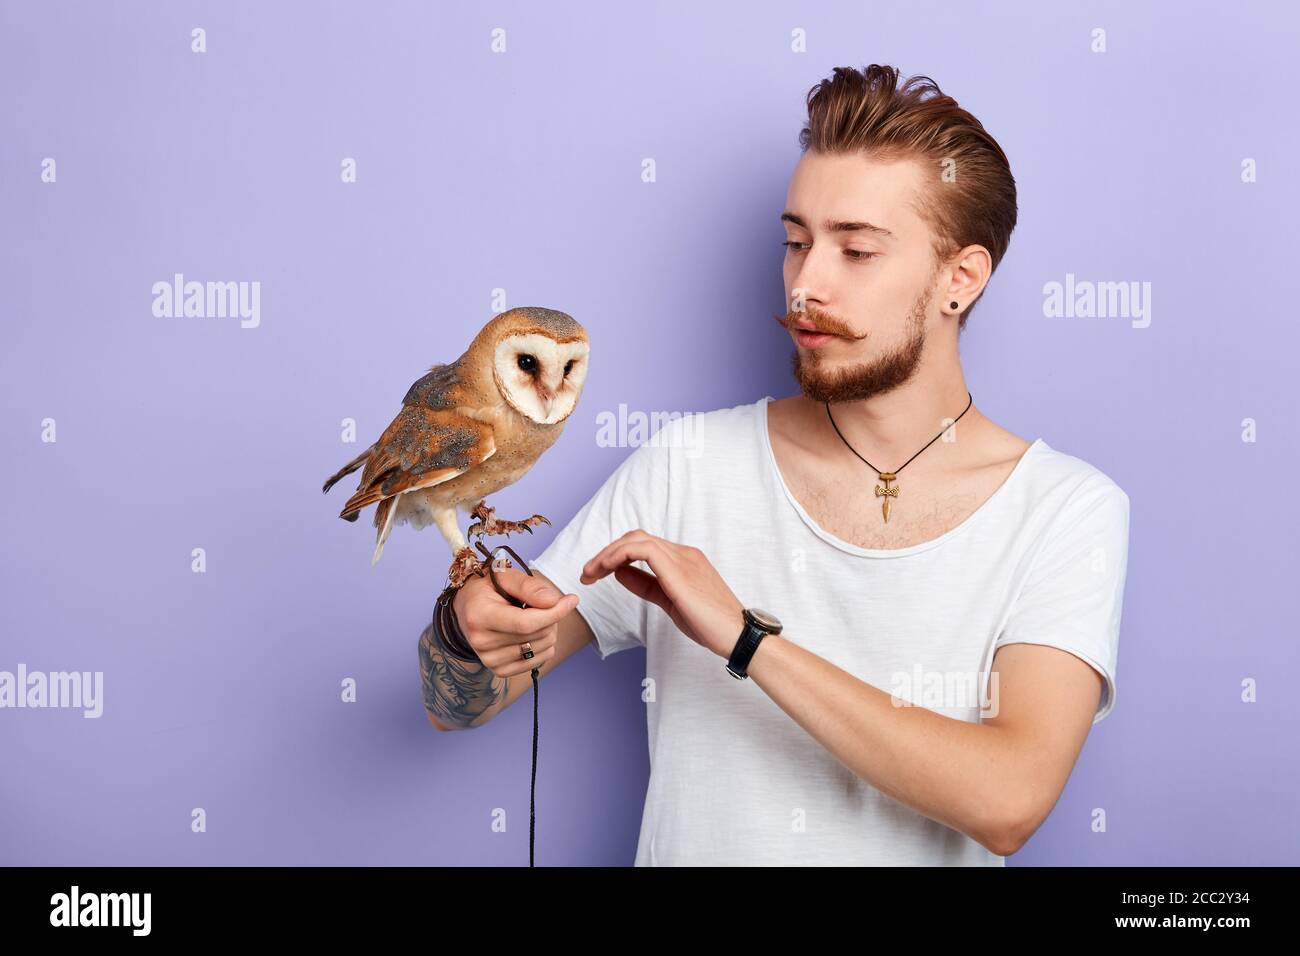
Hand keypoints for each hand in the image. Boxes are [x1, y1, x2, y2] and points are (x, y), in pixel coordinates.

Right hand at [451, 567, 578, 677]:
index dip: (554, 612)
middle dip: (551, 617)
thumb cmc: (488, 588)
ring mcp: (489, 660)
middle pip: (537, 635)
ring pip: (542, 648)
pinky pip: (539, 662)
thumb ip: (529, 586)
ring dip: (548, 630)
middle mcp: (481, 642)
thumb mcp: (505, 576)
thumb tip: (554, 601)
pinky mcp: (499, 671)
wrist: (467, 608)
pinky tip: (531, 633)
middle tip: (541, 604)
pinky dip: (544, 646)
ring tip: (533, 616)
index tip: (571, 599)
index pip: (526, 623)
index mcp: (479, 616)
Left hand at [580, 530, 745, 658]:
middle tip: (587, 573)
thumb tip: (620, 573)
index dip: (615, 555)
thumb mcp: (670, 601)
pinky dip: (618, 555)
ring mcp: (682, 558)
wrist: (736, 634)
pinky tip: (605, 570)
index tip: (595, 574)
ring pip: (635, 540)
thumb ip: (646, 585)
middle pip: (635, 538)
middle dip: (606, 552)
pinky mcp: (678, 569)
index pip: (642, 545)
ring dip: (607, 554)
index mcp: (683, 559)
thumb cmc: (709, 623)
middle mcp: (683, 553)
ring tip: (590, 573)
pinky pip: (641, 550)